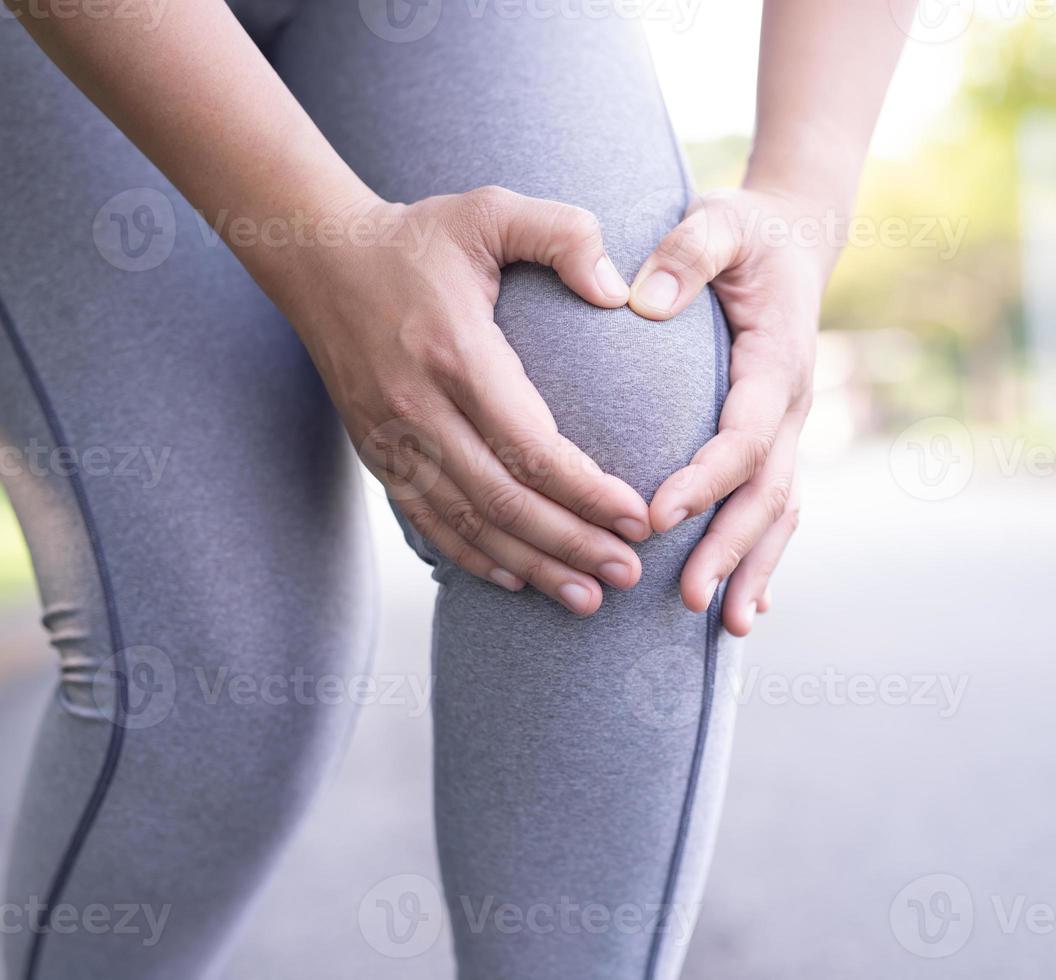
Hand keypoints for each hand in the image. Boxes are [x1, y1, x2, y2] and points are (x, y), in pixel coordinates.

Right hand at [262, 186, 649, 615]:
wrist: (319, 254)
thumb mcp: (492, 207)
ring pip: (467, 523)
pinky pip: (427, 520)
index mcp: (457, 353)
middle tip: (628, 574)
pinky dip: (473, 556)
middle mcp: (418, 406)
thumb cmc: (422, 234)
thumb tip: (620, 291)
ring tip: (587, 597)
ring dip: (530, 566)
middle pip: (504, 499)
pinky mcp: (377, 451)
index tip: (638, 517)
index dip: (586, 492)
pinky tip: (516, 579)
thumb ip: (563, 234)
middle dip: (572, 544)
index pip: (530, 445)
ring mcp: (392, 436)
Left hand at [628, 187, 834, 635]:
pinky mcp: (776, 440)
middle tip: (688, 599)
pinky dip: (763, 557)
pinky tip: (743, 606)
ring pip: (780, 512)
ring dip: (753, 568)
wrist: (795, 237)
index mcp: (778, 362)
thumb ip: (686, 253)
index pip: (746, 435)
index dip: (706, 479)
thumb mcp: (719, 218)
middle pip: (768, 492)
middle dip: (731, 548)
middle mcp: (793, 406)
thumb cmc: (747, 228)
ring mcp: (791, 429)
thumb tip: (642, 303)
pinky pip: (776, 507)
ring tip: (724, 626)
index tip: (657, 514)